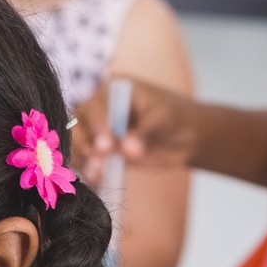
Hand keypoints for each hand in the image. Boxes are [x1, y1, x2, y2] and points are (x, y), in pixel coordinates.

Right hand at [81, 78, 198, 172]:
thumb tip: (126, 148)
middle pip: (77, 122)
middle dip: (84, 140)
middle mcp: (99, 108)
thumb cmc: (178, 118)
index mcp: (113, 89)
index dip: (97, 122)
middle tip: (101, 155)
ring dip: (84, 157)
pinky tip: (99, 176)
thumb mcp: (164, 119)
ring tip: (101, 170)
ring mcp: (96, 130)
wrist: (188, 138)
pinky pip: (84, 160)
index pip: (95, 103)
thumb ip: (144, 133)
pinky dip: (88, 169)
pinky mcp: (99, 151)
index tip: (106, 143)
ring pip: (77, 142)